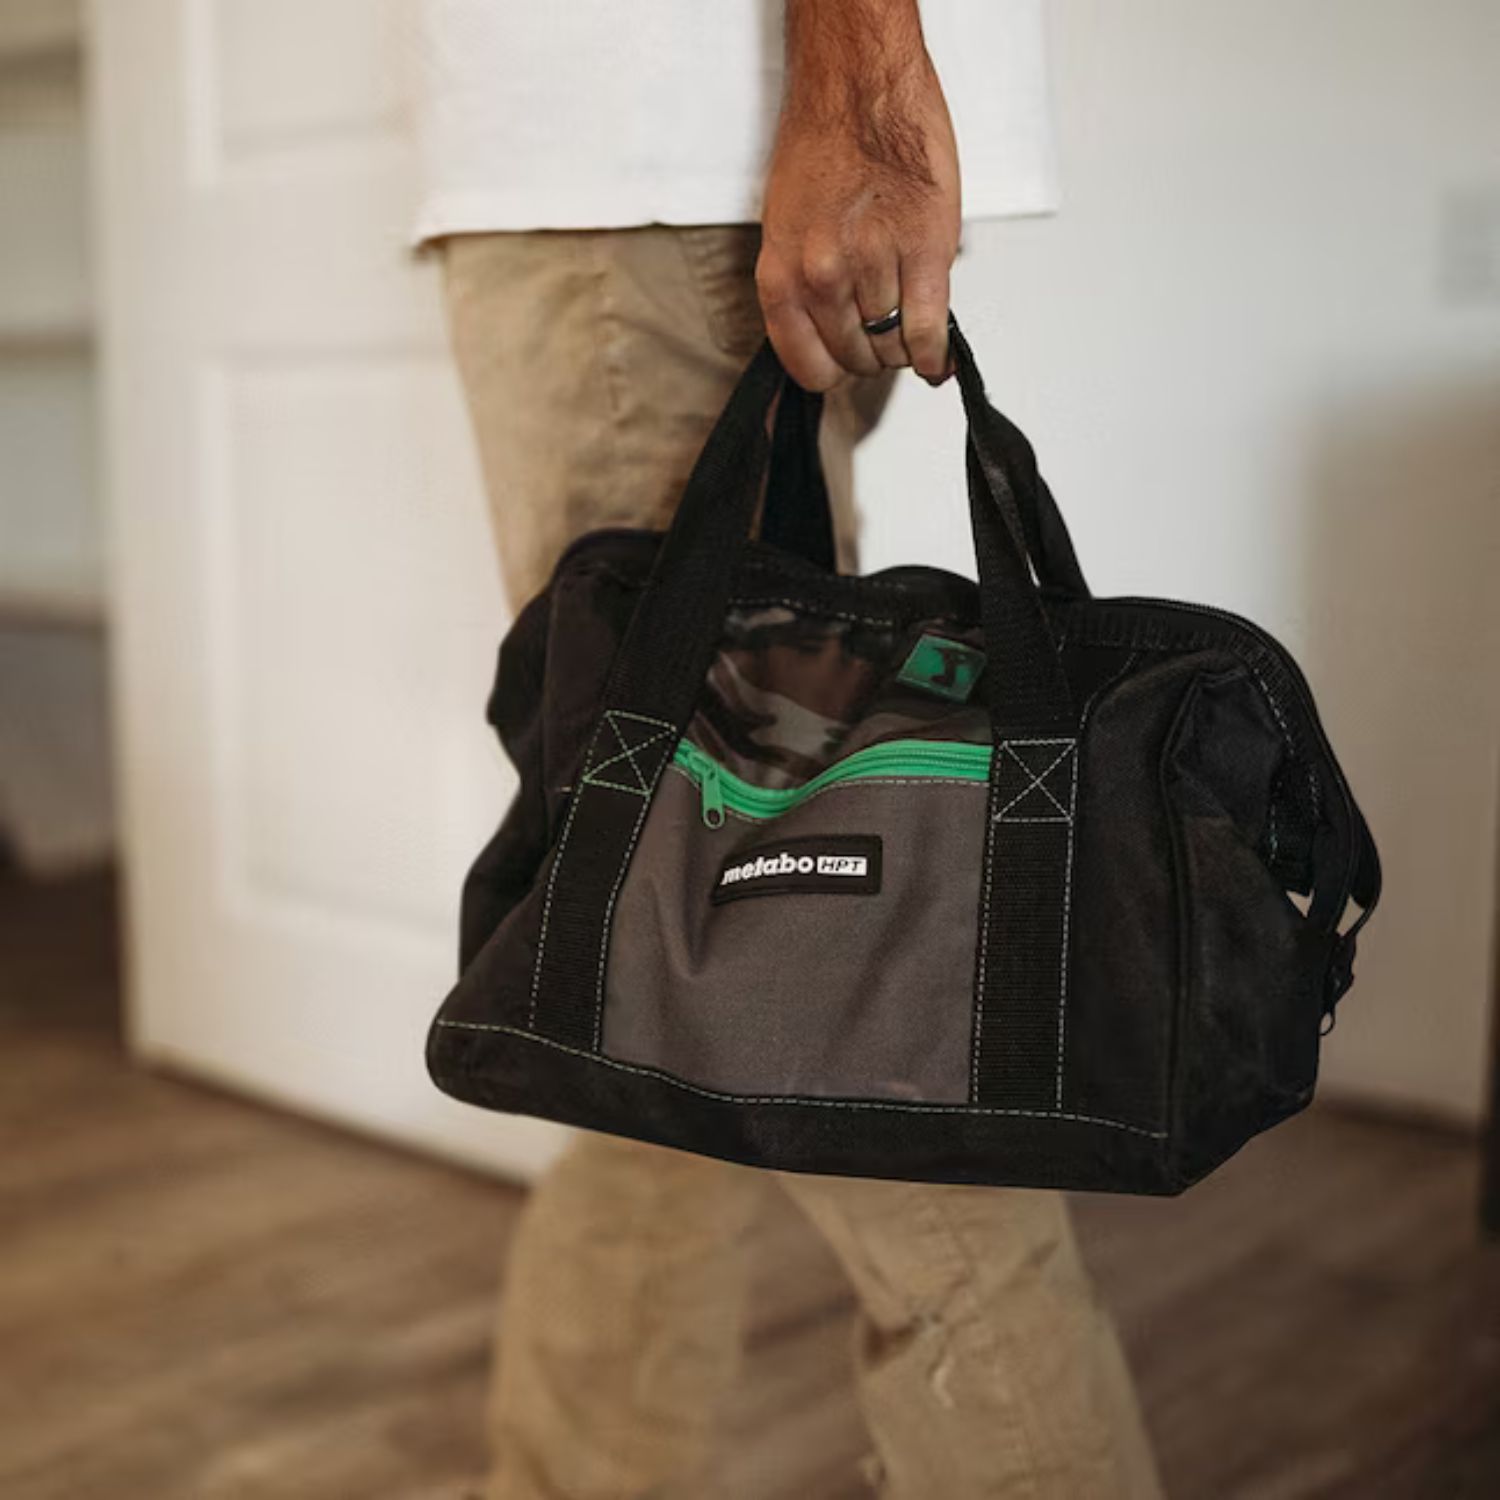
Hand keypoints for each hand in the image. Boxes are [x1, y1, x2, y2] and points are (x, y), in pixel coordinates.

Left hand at [757, 0, 960, 390]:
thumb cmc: (822, 145)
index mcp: (781, 276)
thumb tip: (832, 334)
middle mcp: (821, 278)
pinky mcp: (922, 251)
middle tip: (886, 333)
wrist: (858, 86)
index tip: (849, 363)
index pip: (808, 367)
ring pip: (894, 348)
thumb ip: (803, 288)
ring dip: (906, 345)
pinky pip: (928, 330)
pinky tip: (938, 358)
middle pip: (857, 360)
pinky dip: (936, 353)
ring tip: (911, 322)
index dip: (835, 371)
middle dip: (874, 355)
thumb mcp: (787, 230)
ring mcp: (872, 267)